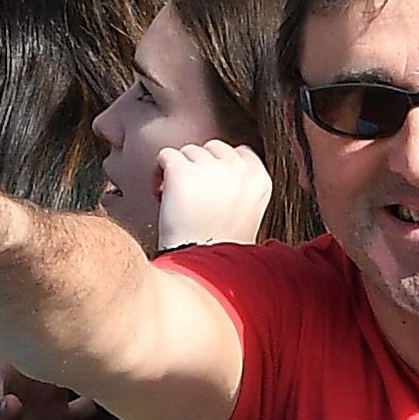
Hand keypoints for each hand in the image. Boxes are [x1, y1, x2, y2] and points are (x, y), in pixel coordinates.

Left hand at [147, 137, 274, 251]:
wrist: (203, 271)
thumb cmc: (221, 249)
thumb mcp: (248, 215)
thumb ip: (241, 186)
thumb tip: (220, 169)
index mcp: (259, 180)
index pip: (240, 152)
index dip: (221, 168)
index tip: (213, 188)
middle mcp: (238, 169)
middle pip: (212, 148)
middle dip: (200, 166)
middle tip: (194, 195)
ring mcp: (209, 168)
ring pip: (188, 151)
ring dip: (180, 170)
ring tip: (177, 198)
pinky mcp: (182, 171)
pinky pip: (165, 155)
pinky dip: (159, 172)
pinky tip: (162, 193)